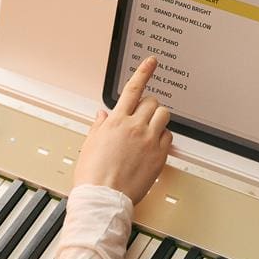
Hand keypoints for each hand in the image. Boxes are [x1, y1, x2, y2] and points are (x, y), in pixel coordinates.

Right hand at [74, 56, 171, 203]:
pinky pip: (168, 136)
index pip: (133, 88)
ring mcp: (149, 141)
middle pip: (152, 101)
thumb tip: (103, 115)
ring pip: (163, 116)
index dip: (144, 71)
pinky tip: (153, 144)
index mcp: (116, 121)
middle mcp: (135, 127)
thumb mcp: (90, 144)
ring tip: (149, 128)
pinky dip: (163, 136)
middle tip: (142, 115)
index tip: (152, 62)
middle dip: (148, 105)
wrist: (104, 196)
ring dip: (158, 118)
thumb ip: (99, 125)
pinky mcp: (159, 155)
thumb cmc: (93, 175)